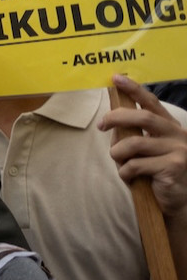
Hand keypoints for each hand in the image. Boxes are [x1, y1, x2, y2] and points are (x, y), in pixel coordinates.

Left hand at [102, 75, 186, 218]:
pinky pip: (136, 165)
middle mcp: (177, 134)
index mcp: (169, 126)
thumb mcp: (143, 150)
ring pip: (134, 143)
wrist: (177, 202)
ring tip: (119, 163)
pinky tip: (130, 178)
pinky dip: (125, 172)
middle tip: (101, 125)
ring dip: (118, 154)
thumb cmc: (156, 173)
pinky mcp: (174, 166)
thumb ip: (130, 134)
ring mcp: (178, 149)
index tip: (116, 78)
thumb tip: (109, 120)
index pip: (151, 102)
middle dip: (115, 118)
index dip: (134, 89)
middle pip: (141, 117)